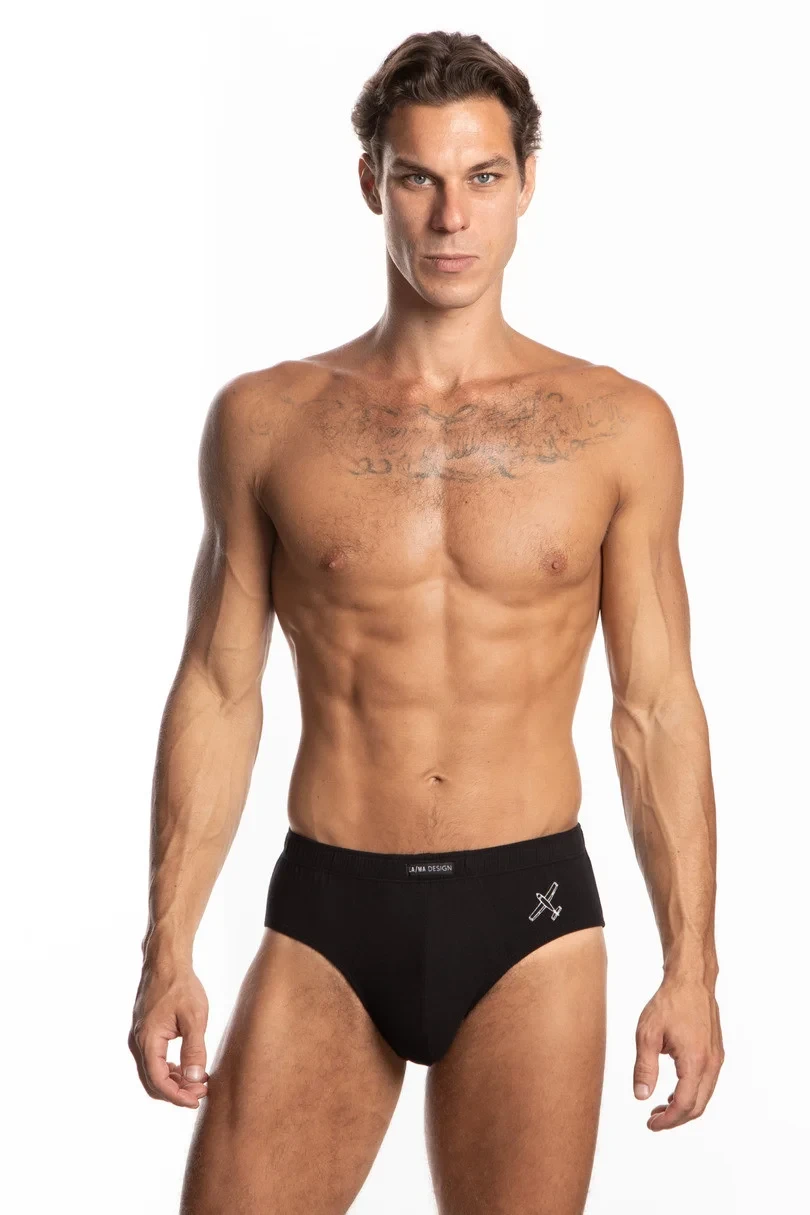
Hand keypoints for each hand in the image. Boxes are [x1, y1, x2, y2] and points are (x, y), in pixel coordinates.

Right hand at [129, 960, 209, 1108]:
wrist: (166, 961)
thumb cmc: (181, 986)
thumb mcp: (194, 1017)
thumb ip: (194, 1049)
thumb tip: (194, 1078)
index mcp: (148, 1040)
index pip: (158, 1080)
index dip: (177, 1095)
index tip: (197, 1100)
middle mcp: (139, 1041)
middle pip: (153, 1080)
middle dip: (176, 1091)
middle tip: (201, 1092)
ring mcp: (140, 1036)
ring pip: (153, 1070)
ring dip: (174, 1080)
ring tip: (198, 1081)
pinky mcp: (146, 1031)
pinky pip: (154, 1058)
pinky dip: (170, 1068)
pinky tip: (188, 1066)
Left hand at [633, 974, 723, 1130]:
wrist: (691, 981)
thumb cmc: (669, 1003)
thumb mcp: (647, 1034)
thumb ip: (644, 1068)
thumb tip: (641, 1096)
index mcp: (695, 1062)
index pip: (684, 1105)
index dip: (667, 1121)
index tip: (651, 1124)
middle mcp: (711, 1064)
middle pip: (697, 1106)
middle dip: (675, 1119)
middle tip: (653, 1120)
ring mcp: (716, 1059)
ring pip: (704, 1096)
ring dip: (684, 1107)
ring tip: (660, 1108)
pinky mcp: (716, 1052)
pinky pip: (707, 1083)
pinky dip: (692, 1093)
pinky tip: (674, 1091)